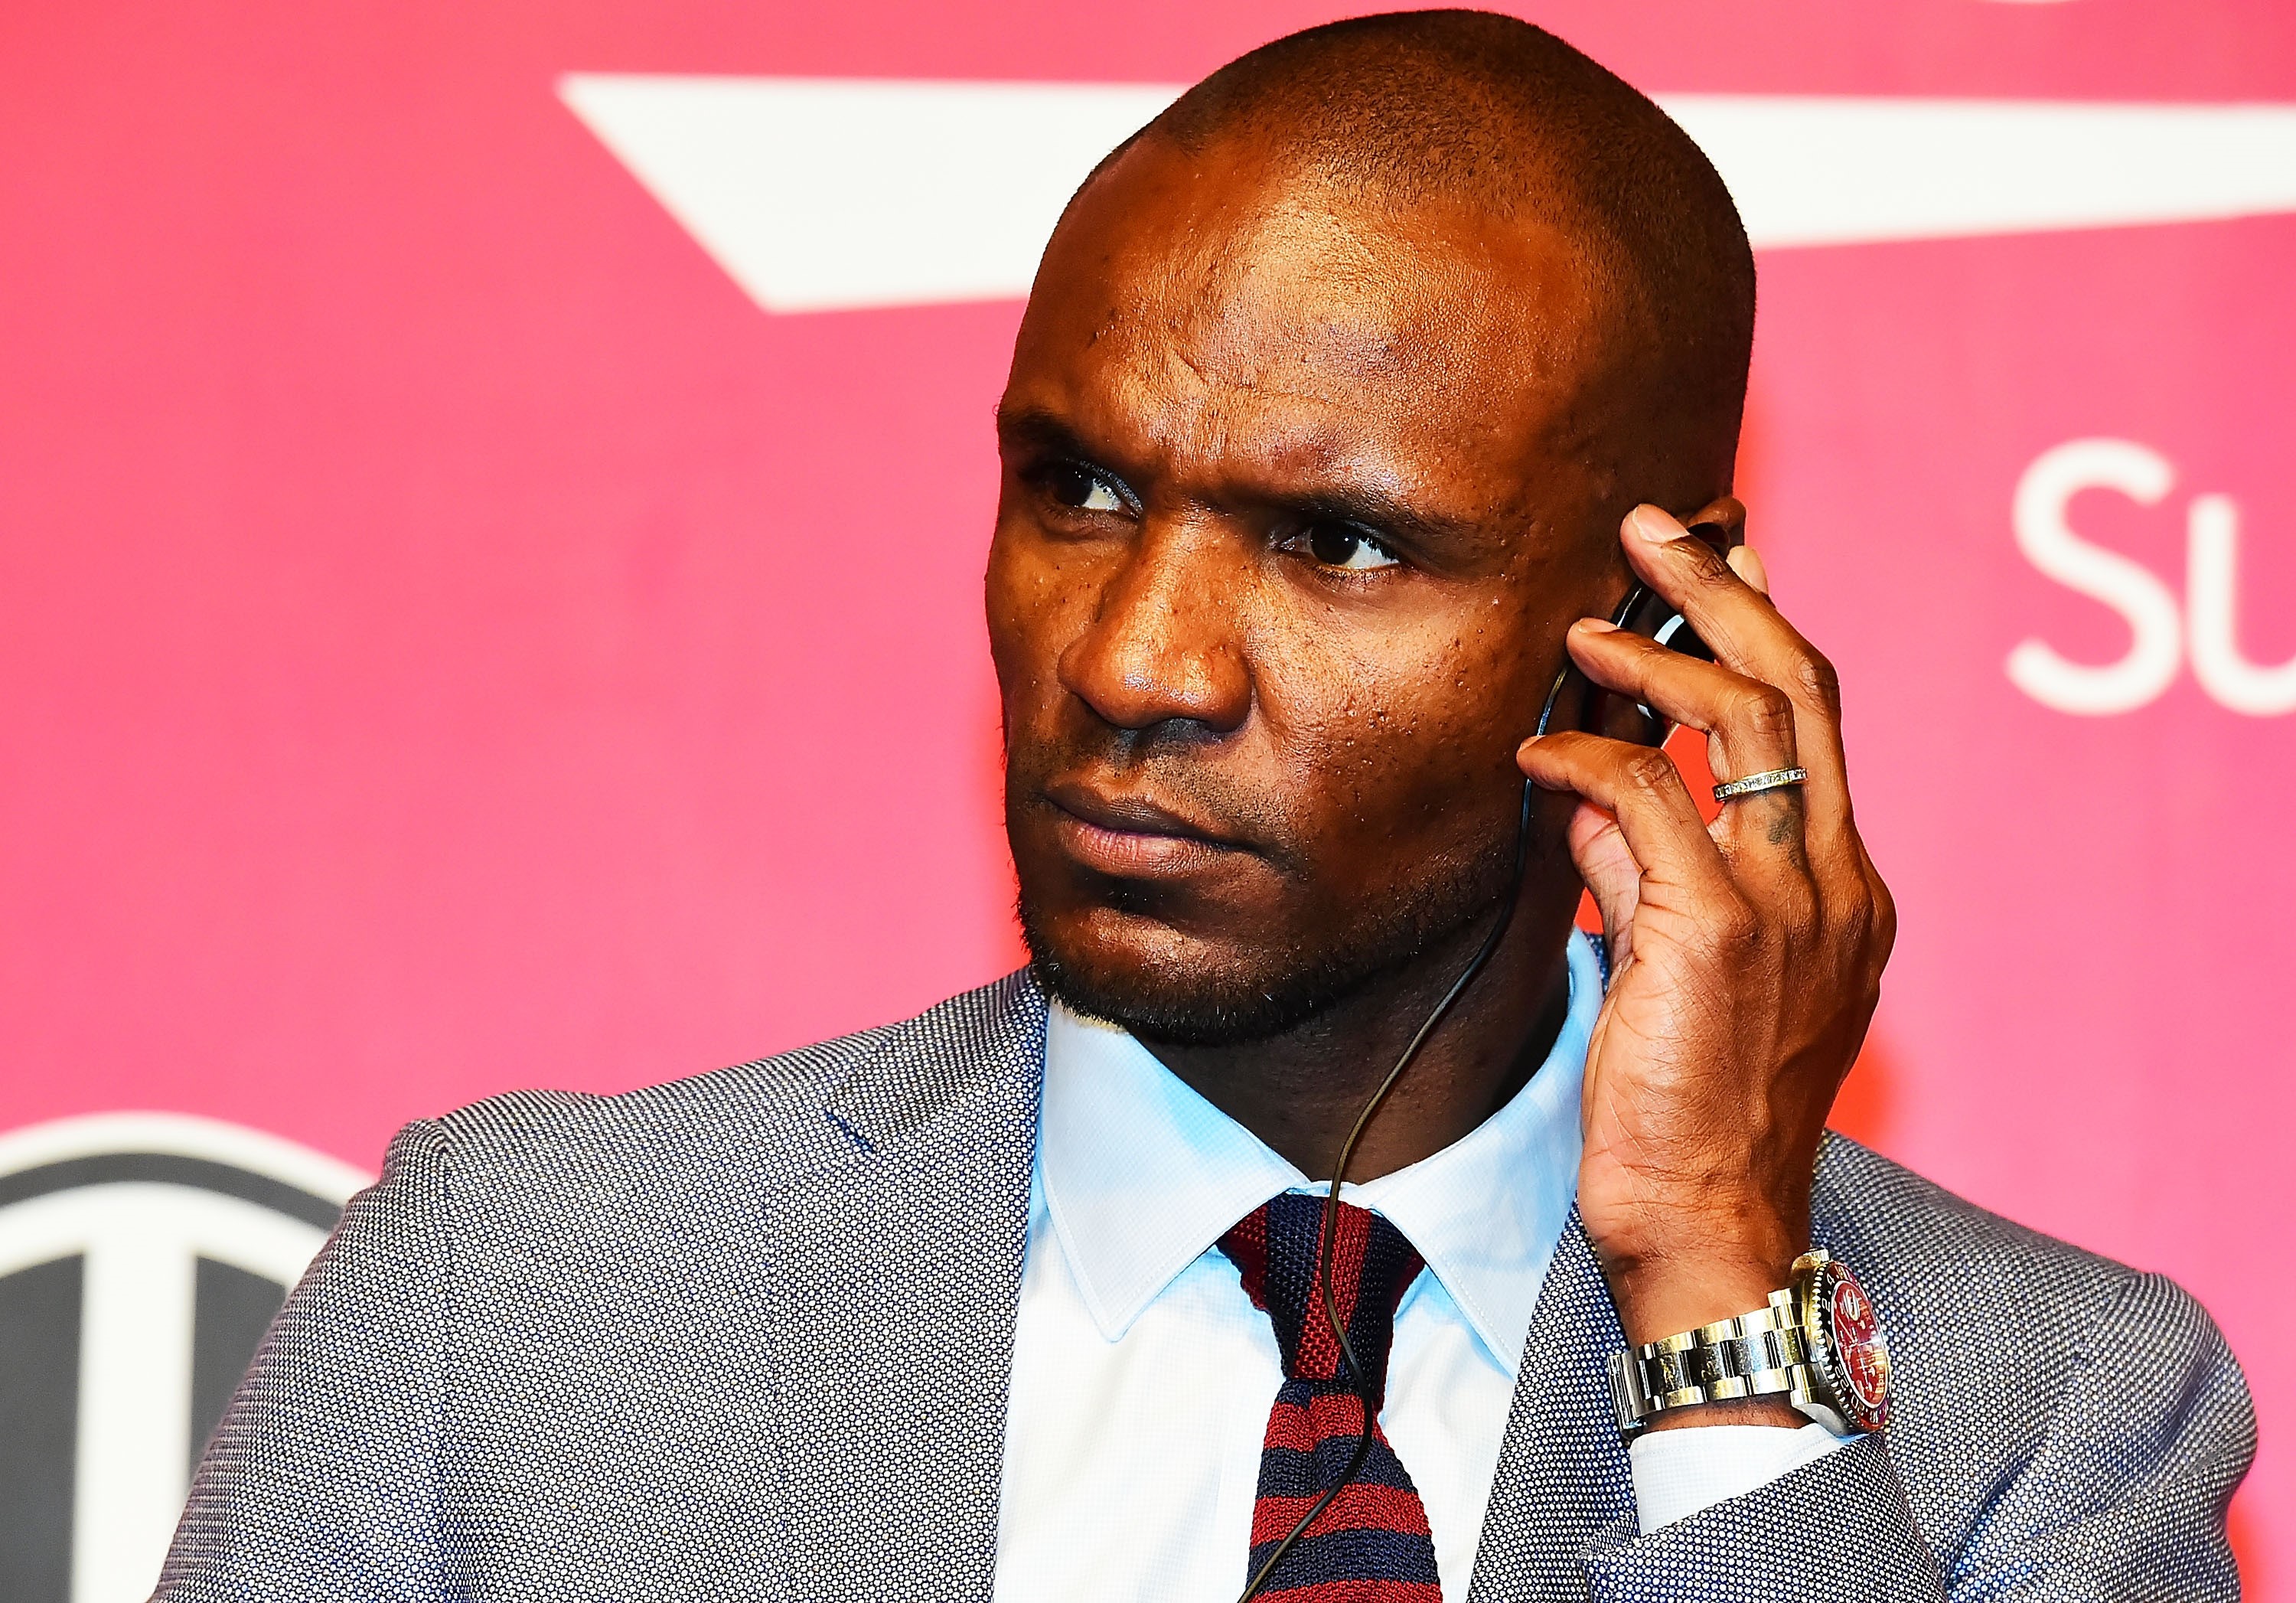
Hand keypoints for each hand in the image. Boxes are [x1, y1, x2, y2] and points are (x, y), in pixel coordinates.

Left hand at [1516, 502, 1894, 1426]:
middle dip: (1725, 593)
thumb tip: (1589, 786)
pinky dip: (1586, 760)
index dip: (1765, 631)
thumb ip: (1645, 872)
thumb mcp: (1677, 971)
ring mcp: (1789, 907)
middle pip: (1802, 691)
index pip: (1819, 727)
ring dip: (1657, 654)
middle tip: (1654, 527)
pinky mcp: (1716, 934)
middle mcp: (1838, 885)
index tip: (1720, 562)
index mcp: (1845, 892)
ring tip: (1581, 625)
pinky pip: (1649, 801)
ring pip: (1749, 723)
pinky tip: (1533, 754)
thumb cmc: (1689, 1110)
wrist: (1707, 1225)